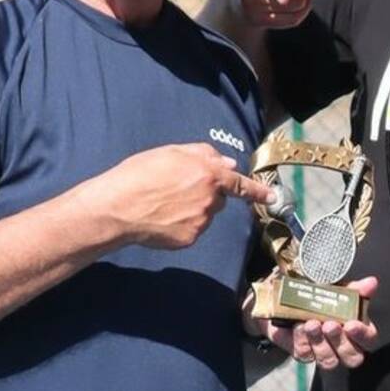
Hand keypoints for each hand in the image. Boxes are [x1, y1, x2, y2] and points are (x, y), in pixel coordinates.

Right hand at [83, 143, 276, 248]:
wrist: (117, 207)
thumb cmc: (139, 174)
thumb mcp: (171, 152)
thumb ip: (204, 154)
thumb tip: (226, 161)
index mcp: (210, 174)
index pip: (240, 183)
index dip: (258, 190)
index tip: (272, 196)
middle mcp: (211, 199)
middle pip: (219, 198)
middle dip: (206, 194)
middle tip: (177, 190)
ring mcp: (201, 221)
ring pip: (205, 214)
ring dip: (193, 209)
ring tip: (164, 204)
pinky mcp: (190, 238)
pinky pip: (192, 230)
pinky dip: (181, 226)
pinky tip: (162, 219)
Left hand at [261, 276, 378, 369]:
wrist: (290, 297)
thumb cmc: (322, 295)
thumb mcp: (340, 288)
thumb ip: (356, 289)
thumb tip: (371, 282)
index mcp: (358, 330)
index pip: (369, 340)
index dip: (362, 335)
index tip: (351, 324)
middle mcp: (343, 347)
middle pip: (351, 357)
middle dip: (340, 342)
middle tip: (329, 325)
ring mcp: (322, 353)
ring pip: (328, 361)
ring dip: (320, 342)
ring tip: (311, 324)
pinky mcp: (302, 353)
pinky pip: (304, 353)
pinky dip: (301, 340)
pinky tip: (298, 327)